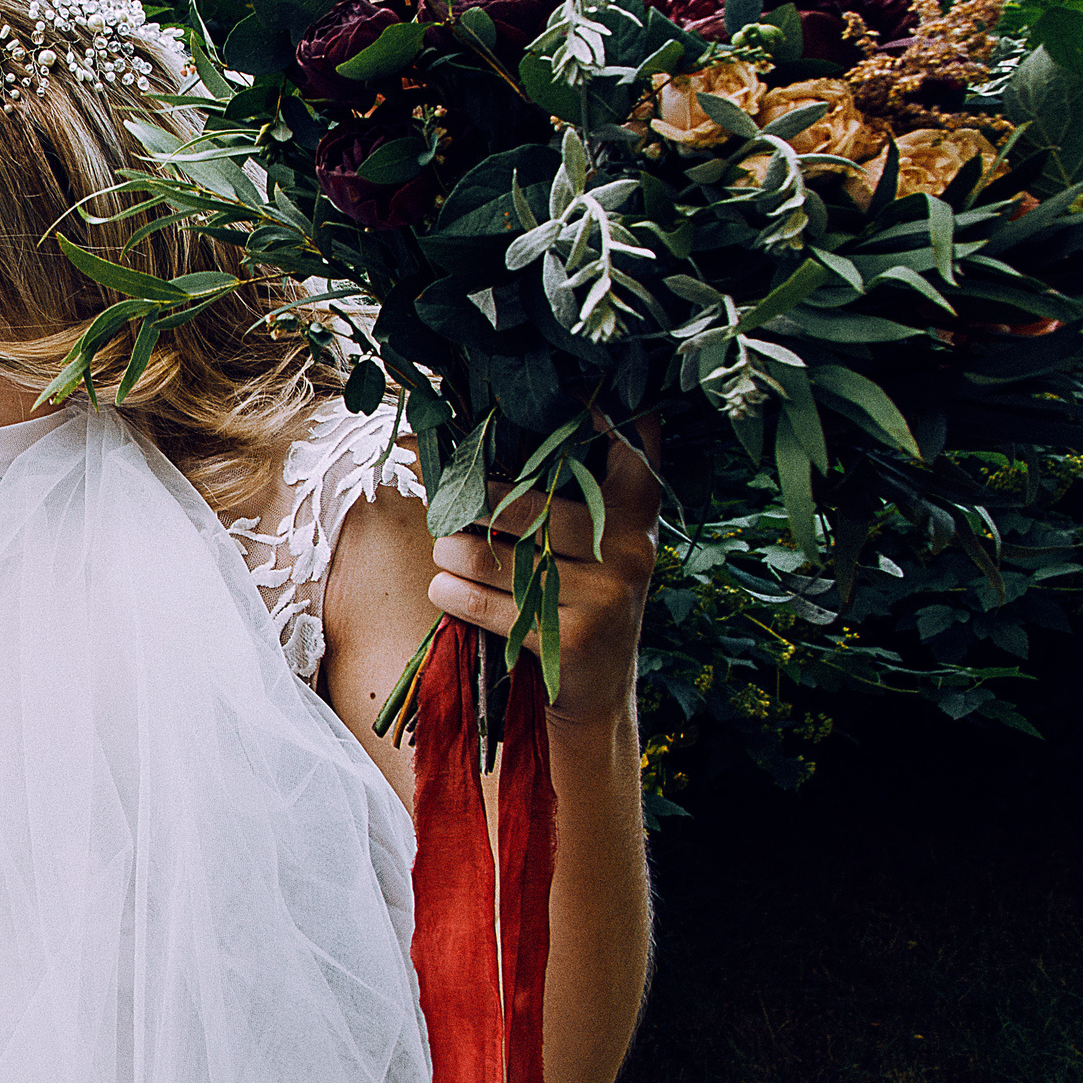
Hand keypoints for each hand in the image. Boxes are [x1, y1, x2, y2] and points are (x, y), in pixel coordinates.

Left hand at [423, 416, 662, 729]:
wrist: (598, 692)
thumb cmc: (579, 598)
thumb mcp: (599, 543)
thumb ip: (574, 492)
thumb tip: (498, 431)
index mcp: (638, 513)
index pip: (629, 446)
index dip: (598, 414)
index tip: (563, 390)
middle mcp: (631, 548)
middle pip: (533, 504)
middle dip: (477, 503)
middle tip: (445, 506)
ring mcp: (608, 594)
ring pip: (505, 556)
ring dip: (456, 550)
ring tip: (443, 550)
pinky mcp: (575, 638)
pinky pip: (491, 603)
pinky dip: (454, 593)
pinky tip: (444, 587)